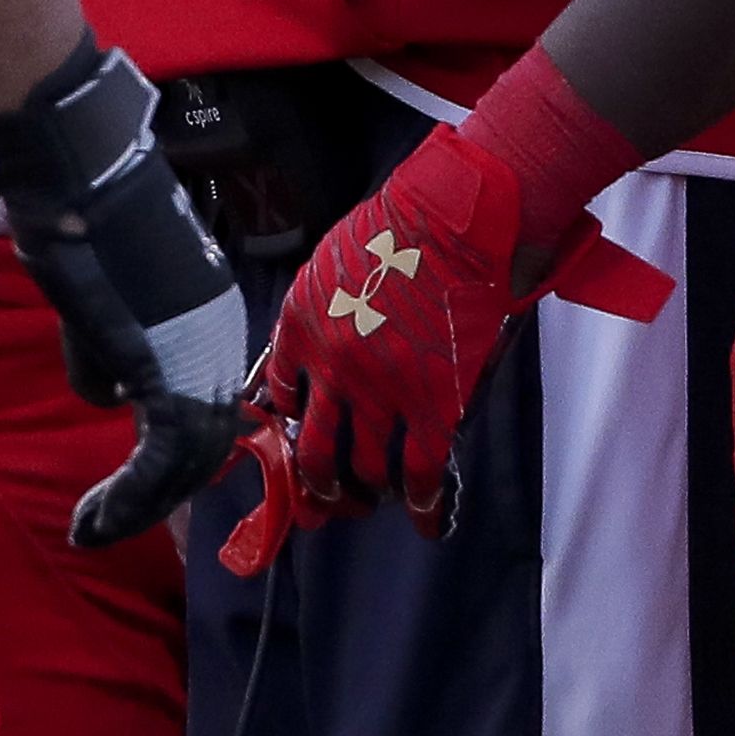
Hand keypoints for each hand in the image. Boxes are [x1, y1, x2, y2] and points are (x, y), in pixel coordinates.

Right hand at [0, 35, 247, 545]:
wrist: (81, 179)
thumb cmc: (81, 223)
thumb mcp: (100, 306)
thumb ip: (113, 355)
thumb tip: (112, 397)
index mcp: (212, 321)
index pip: (202, 409)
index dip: (167, 463)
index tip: (127, 493)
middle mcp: (222, 341)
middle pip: (203, 443)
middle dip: (153, 496)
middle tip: (104, 525)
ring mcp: (205, 353)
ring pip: (188, 460)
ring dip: (136, 507)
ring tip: (90, 529)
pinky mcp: (174, 367)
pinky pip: (163, 458)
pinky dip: (129, 497)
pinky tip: (95, 519)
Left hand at [244, 127, 525, 548]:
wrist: (455, 218)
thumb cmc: (399, 227)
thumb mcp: (331, 261)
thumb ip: (317, 311)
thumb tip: (312, 353)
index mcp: (300, 325)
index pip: (279, 395)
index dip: (291, 425)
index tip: (301, 438)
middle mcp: (330, 367)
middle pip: (314, 451)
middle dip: (320, 486)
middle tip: (328, 498)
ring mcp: (379, 390)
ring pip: (363, 469)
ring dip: (369, 492)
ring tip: (378, 497)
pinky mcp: (430, 403)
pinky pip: (420, 472)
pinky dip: (421, 503)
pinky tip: (425, 517)